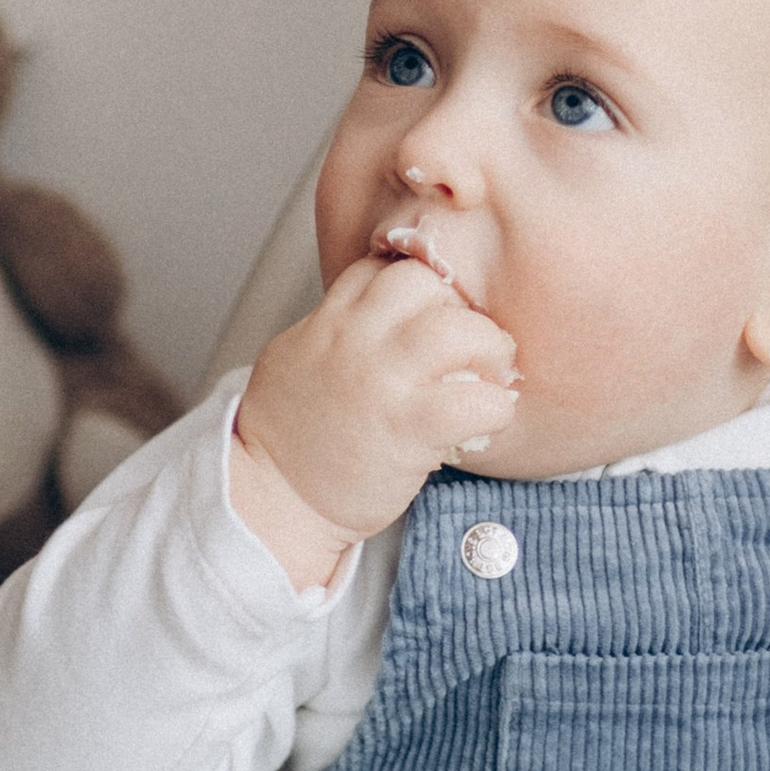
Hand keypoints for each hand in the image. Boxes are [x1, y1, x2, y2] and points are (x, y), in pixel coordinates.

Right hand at [231, 253, 519, 583]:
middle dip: (458, 308)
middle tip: (468, 345)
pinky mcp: (409, 428)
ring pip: (461, 328)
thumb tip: (380, 314)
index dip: (419, 287)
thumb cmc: (291, 440)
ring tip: (489, 376)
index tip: (431, 318)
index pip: (383, 267)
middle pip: (426, 282)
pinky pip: (477, 400)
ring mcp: (383, 382)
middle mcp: (354, 340)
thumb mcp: (296, 359)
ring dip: (490, 349)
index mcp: (327, 321)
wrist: (274, 503)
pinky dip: (496, 407)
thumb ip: (336, 328)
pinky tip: (486, 419)